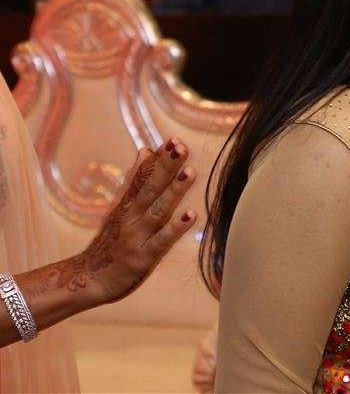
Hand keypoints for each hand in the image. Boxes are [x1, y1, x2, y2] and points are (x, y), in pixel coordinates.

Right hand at [55, 140, 197, 303]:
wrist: (87, 280)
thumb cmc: (110, 241)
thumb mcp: (119, 208)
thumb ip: (133, 180)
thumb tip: (145, 150)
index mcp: (127, 204)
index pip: (142, 177)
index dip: (158, 160)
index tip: (173, 140)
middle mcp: (131, 217)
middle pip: (150, 189)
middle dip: (166, 167)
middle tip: (180, 147)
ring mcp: (137, 237)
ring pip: (158, 211)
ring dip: (174, 192)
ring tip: (189, 172)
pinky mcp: (142, 258)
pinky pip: (161, 242)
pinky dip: (174, 229)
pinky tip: (191, 215)